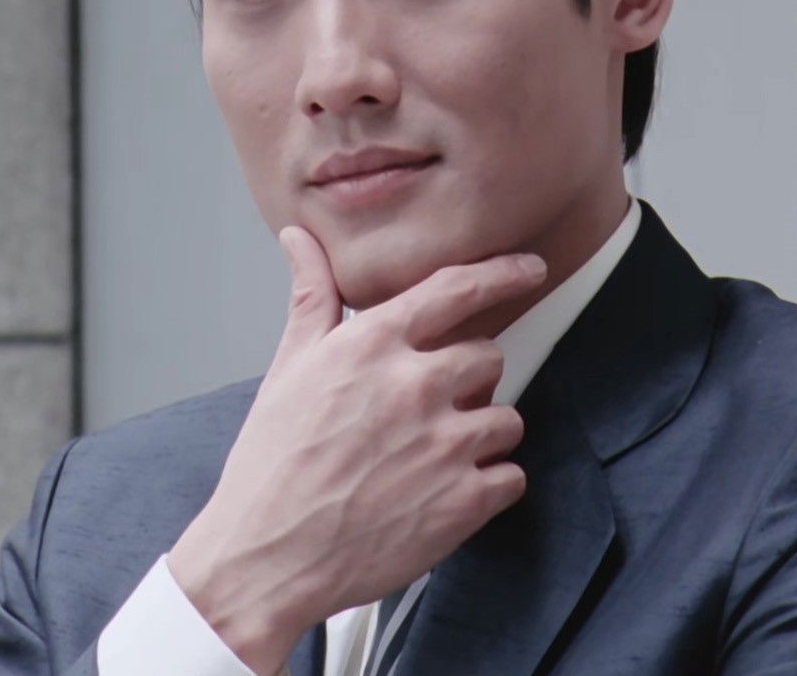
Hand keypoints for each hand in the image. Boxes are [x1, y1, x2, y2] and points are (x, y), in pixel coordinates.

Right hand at [167, 227, 545, 673]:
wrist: (266, 558)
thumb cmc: (272, 466)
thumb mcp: (288, 368)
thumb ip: (311, 297)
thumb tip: (299, 239)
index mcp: (371, 346)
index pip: (457, 288)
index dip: (503, 273)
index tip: (529, 268)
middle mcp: (414, 386)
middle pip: (488, 356)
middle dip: (467, 380)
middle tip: (427, 410)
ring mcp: (444, 445)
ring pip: (506, 418)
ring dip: (480, 435)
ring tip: (430, 459)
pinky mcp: (463, 501)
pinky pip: (511, 477)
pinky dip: (488, 487)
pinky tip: (443, 495)